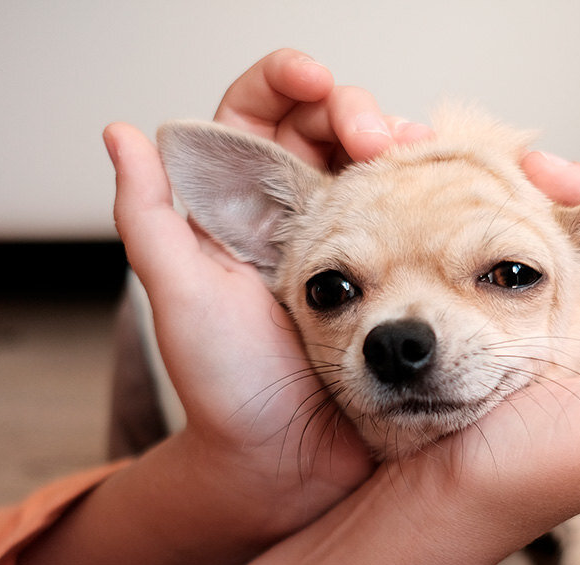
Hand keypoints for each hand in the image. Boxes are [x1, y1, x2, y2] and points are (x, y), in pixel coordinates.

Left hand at [101, 50, 435, 541]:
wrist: (287, 467)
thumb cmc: (226, 390)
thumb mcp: (181, 299)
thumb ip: (149, 218)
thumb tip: (123, 132)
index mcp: (246, 212)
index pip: (263, 117)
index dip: (288, 84)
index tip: (313, 81)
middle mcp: (303, 221)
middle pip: (334, 130)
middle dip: (358, 108)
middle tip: (375, 132)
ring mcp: (362, 251)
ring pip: (386, 167)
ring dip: (407, 144)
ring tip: (420, 152)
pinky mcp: (406, 283)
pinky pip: (428, 222)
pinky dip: (443, 194)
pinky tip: (456, 189)